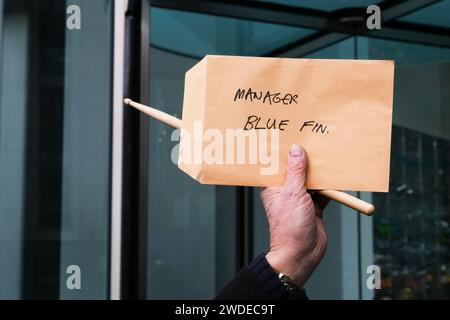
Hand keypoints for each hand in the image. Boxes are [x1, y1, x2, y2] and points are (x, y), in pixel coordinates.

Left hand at [261, 144, 328, 285]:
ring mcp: (300, 198)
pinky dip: (330, 185)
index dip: (281, 151)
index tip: (287, 134)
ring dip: (319, 171)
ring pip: (310, 179)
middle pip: (295, 169)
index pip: (275, 164)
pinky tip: (336, 174)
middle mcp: (285, 191)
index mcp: (273, 186)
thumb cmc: (290, 227)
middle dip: (304, 157)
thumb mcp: (293, 193)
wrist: (303, 254)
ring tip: (326, 153)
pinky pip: (323, 191)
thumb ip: (296, 171)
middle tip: (312, 139)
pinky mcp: (313, 206)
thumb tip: (296, 150)